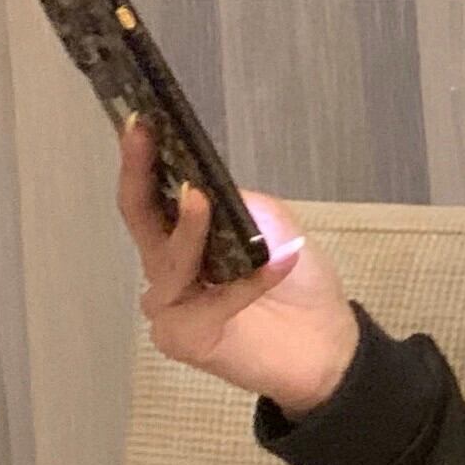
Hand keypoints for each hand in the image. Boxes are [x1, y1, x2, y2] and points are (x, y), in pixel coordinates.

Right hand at [116, 113, 360, 413]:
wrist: (325, 344)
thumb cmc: (297, 285)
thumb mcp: (275, 227)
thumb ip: (241, 204)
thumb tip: (209, 185)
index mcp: (181, 241)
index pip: (149, 197)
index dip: (139, 160)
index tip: (139, 120)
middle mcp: (166, 272)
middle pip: (140, 220)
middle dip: (139, 175)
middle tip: (143, 137)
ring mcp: (170, 308)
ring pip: (170, 263)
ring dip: (190, 229)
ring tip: (201, 198)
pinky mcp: (185, 339)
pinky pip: (210, 304)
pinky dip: (245, 284)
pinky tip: (276, 263)